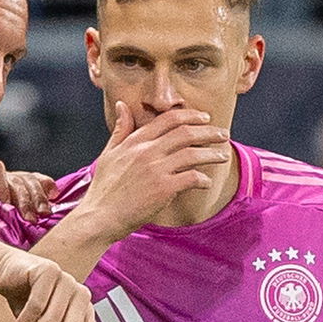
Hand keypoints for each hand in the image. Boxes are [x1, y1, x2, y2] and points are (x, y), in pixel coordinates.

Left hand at [0, 160, 56, 237]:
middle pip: (16, 177)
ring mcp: (10, 184)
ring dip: (39, 198)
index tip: (6, 204)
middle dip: (26, 198)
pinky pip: (39, 183)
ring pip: (30, 180)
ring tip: (44, 214)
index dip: (3, 183)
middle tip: (30, 218)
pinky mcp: (22, 193)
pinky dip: (48, 188)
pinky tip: (54, 196)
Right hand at [73, 102, 229, 241]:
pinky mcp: (163, 189)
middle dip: (209, 132)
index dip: (191, 116)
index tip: (205, 119)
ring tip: (223, 156)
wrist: (99, 217)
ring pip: (193, 154)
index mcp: (136, 141)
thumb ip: (121, 129)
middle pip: (186, 133)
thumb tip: (121, 105)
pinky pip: (192, 178)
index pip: (169, 119)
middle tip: (223, 134)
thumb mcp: (109, 153)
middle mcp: (147, 151)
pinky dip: (203, 179)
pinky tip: (207, 182)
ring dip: (212, 154)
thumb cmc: (103, 189)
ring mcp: (156, 170)